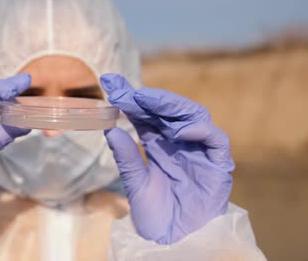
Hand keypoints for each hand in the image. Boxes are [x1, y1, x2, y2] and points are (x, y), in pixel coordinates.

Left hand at [100, 74, 233, 243]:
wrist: (173, 242)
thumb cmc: (156, 215)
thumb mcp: (135, 184)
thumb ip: (126, 158)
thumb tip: (110, 129)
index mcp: (159, 145)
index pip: (145, 115)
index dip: (130, 99)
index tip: (110, 84)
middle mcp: (180, 143)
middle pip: (168, 111)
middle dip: (148, 97)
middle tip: (127, 90)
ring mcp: (200, 152)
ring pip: (193, 116)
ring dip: (171, 106)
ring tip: (147, 101)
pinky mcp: (218, 166)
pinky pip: (215, 140)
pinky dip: (199, 130)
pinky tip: (177, 130)